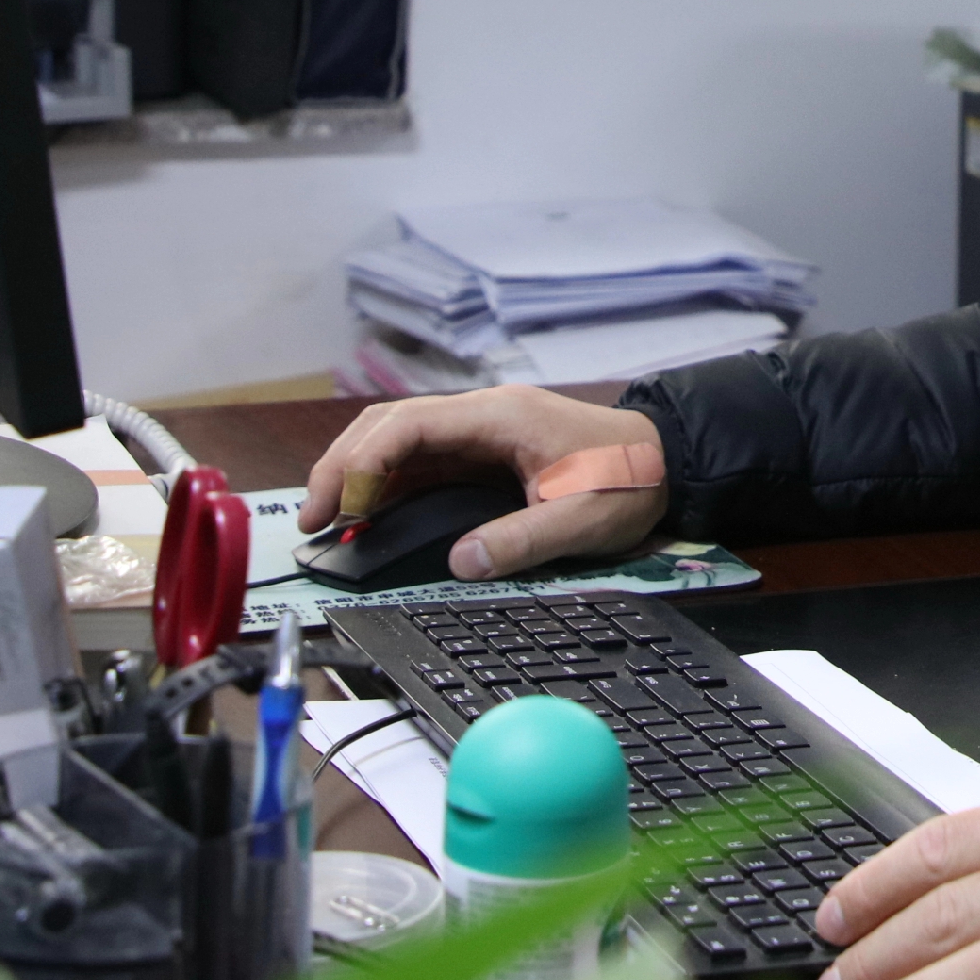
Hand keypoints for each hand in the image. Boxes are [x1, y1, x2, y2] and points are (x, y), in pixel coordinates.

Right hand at [295, 385, 669, 578]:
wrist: (668, 460)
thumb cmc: (630, 481)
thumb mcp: (582, 521)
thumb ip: (521, 541)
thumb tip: (458, 563)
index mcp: (499, 417)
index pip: (408, 426)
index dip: (364, 464)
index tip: (339, 506)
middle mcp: (481, 416)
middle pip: (389, 426)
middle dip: (344, 466)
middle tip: (312, 518)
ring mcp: (480, 432)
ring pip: (399, 441)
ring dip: (360, 475)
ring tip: (328, 520)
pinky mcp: (483, 453)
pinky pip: (422, 462)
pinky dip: (387, 486)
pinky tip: (368, 517)